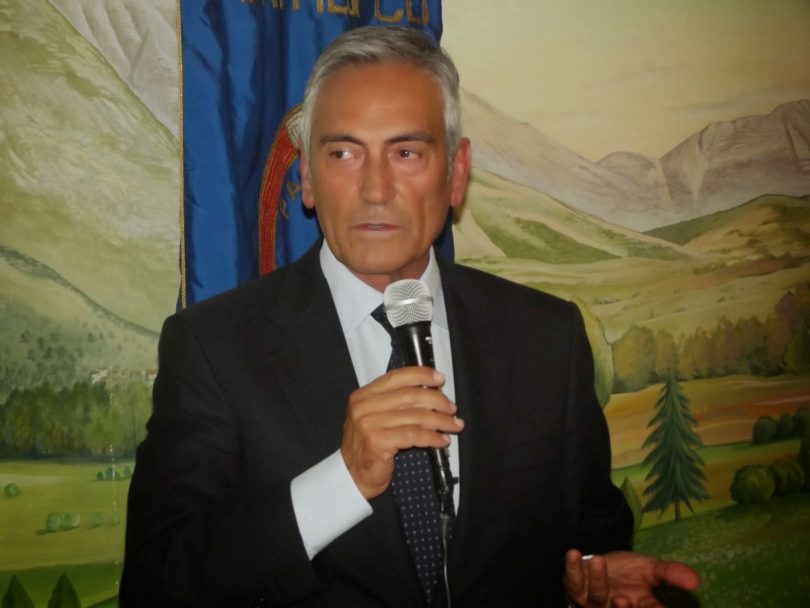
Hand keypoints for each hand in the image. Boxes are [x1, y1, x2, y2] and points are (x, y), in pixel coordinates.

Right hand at [341, 366, 463, 498]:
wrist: (353, 476)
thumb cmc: (369, 447)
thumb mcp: (375, 417)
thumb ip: (395, 403)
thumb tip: (431, 393)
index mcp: (363, 396)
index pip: (396, 377)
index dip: (421, 375)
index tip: (439, 379)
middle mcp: (364, 407)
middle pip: (410, 396)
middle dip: (437, 400)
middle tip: (452, 408)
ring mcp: (369, 424)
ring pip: (415, 416)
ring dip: (440, 420)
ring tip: (454, 425)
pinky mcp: (378, 442)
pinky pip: (414, 435)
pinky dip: (432, 437)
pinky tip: (442, 440)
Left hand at [563, 549, 699, 607]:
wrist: (600, 564)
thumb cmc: (628, 572)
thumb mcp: (652, 569)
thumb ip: (671, 573)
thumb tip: (696, 581)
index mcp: (639, 606)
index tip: (650, 605)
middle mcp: (616, 606)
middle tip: (623, 599)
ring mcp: (593, 600)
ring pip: (595, 596)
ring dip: (597, 580)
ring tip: (600, 560)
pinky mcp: (575, 587)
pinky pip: (572, 580)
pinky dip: (572, 567)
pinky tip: (573, 553)